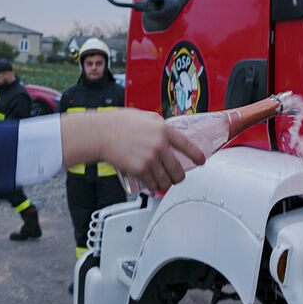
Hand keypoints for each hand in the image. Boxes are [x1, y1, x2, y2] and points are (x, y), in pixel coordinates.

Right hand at [61, 109, 204, 192]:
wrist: (100, 133)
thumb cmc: (118, 123)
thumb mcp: (145, 117)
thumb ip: (160, 126)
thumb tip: (169, 135)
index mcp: (163, 129)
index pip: (187, 145)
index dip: (197, 155)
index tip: (201, 161)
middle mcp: (159, 144)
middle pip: (178, 169)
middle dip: (179, 176)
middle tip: (177, 177)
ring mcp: (150, 158)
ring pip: (166, 180)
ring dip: (166, 184)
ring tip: (164, 182)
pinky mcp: (140, 169)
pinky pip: (153, 183)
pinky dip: (153, 186)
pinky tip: (152, 183)